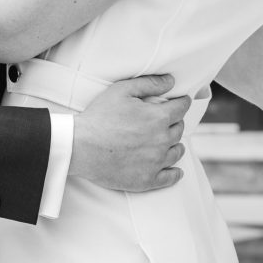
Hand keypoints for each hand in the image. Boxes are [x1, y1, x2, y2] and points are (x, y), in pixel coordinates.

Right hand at [71, 75, 190, 191]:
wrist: (80, 146)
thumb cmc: (99, 116)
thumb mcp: (122, 90)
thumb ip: (149, 83)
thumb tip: (171, 81)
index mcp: (157, 118)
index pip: (181, 108)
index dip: (182, 102)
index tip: (181, 101)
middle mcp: (161, 141)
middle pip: (179, 129)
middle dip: (175, 121)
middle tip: (168, 119)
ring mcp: (155, 162)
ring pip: (177, 152)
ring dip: (175, 144)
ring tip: (169, 141)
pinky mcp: (147, 180)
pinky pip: (170, 177)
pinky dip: (175, 173)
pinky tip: (176, 170)